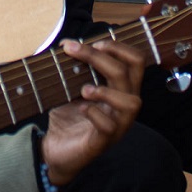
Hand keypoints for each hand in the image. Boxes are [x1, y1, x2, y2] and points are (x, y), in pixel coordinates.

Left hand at [40, 39, 144, 186]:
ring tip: (84, 88)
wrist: (55, 148)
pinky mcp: (103, 141)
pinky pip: (109, 126)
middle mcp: (124, 105)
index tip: (94, 43)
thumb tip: (68, 43)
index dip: (119, 47)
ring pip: (131, 102)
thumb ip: (75, 67)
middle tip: (74, 51)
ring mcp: (117, 125)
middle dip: (100, 57)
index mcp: (122, 88)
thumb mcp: (72, 86)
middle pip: (129, 73)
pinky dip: (95, 113)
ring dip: (107, 90)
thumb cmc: (68, 115)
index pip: (137, 61)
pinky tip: (81, 108)